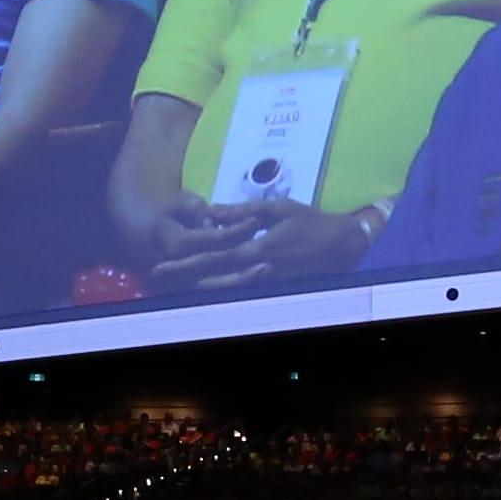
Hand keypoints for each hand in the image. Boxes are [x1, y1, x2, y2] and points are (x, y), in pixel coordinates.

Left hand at [142, 195, 377, 300]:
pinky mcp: (272, 287)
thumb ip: (244, 212)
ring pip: (224, 287)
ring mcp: (265, 282)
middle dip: (183, 276)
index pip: (214, 257)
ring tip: (171, 283)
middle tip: (155, 276)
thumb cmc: (312, 223)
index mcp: (257, 248)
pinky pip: (240, 289)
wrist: (345, 246)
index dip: (186, 262)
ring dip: (196, 284)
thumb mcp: (278, 209)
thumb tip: (211, 213)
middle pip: (213, 276)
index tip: (160, 264)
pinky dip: (219, 288)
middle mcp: (258, 269)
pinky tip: (202, 286)